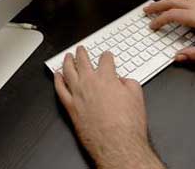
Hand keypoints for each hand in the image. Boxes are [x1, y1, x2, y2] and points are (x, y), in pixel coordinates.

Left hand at [54, 47, 163, 168]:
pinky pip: (60, 89)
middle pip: (83, 61)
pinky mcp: (70, 107)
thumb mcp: (137, 97)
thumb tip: (123, 81)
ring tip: (67, 57)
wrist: (117, 144)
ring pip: (68, 72)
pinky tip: (57, 76)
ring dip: (67, 62)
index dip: (106, 56)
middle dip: (82, 53)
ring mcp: (78, 94)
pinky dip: (57, 80)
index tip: (106, 55)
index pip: (105, 60)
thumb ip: (129, 84)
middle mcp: (89, 83)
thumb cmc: (127, 125)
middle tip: (80, 49)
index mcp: (107, 78)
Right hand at [144, 0, 194, 61]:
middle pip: (175, 1)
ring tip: (157, 6)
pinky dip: (178, 0)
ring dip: (167, 0)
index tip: (152, 26)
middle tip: (147, 11)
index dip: (160, 20)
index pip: (175, 15)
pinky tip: (176, 5)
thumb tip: (178, 57)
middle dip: (158, 5)